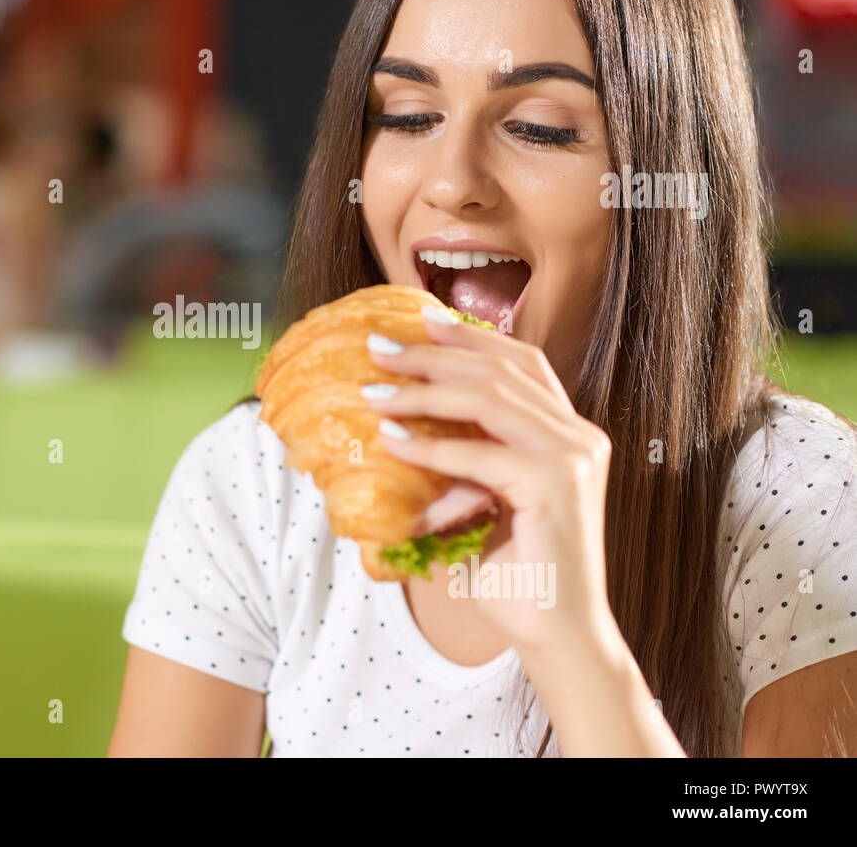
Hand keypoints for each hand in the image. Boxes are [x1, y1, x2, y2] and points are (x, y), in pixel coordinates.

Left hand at [364, 309, 616, 659]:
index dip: (473, 338)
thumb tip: (400, 426)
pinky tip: (393, 442)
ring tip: (375, 393)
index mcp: (570, 433)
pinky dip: (431, 448)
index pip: (523, 363)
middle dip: (434, 356)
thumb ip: (464, 459)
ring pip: (489, 401)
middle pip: (501, 372)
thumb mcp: (485, 499)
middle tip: (380, 349)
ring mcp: (573, 458)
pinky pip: (479, 455)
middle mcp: (579, 437)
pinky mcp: (555, 487)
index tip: (422, 320)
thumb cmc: (516, 571)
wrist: (555, 633)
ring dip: (423, 393)